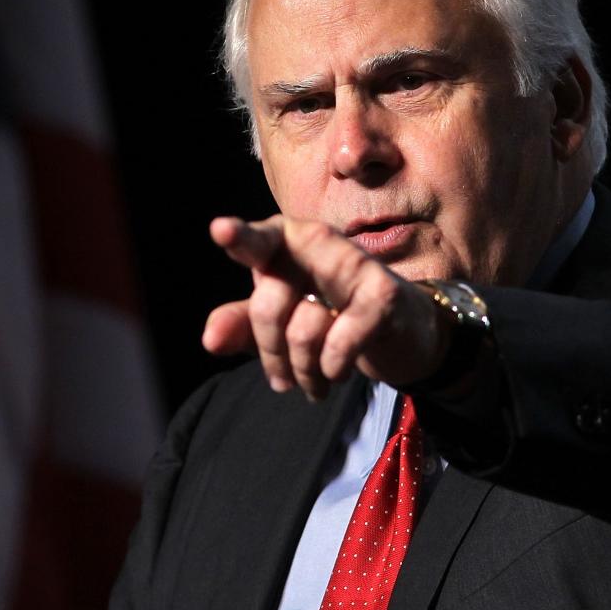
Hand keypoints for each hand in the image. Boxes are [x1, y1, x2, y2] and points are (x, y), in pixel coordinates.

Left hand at [202, 214, 450, 400]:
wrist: (400, 330)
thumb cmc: (330, 316)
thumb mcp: (279, 322)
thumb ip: (242, 325)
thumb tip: (210, 340)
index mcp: (283, 243)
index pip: (256, 241)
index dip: (239, 238)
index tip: (220, 230)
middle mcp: (316, 243)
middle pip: (268, 307)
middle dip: (271, 353)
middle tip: (282, 376)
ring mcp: (353, 263)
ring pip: (303, 331)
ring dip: (304, 372)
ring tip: (314, 379)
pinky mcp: (383, 293)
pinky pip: (339, 344)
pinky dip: (334, 369)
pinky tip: (339, 371)